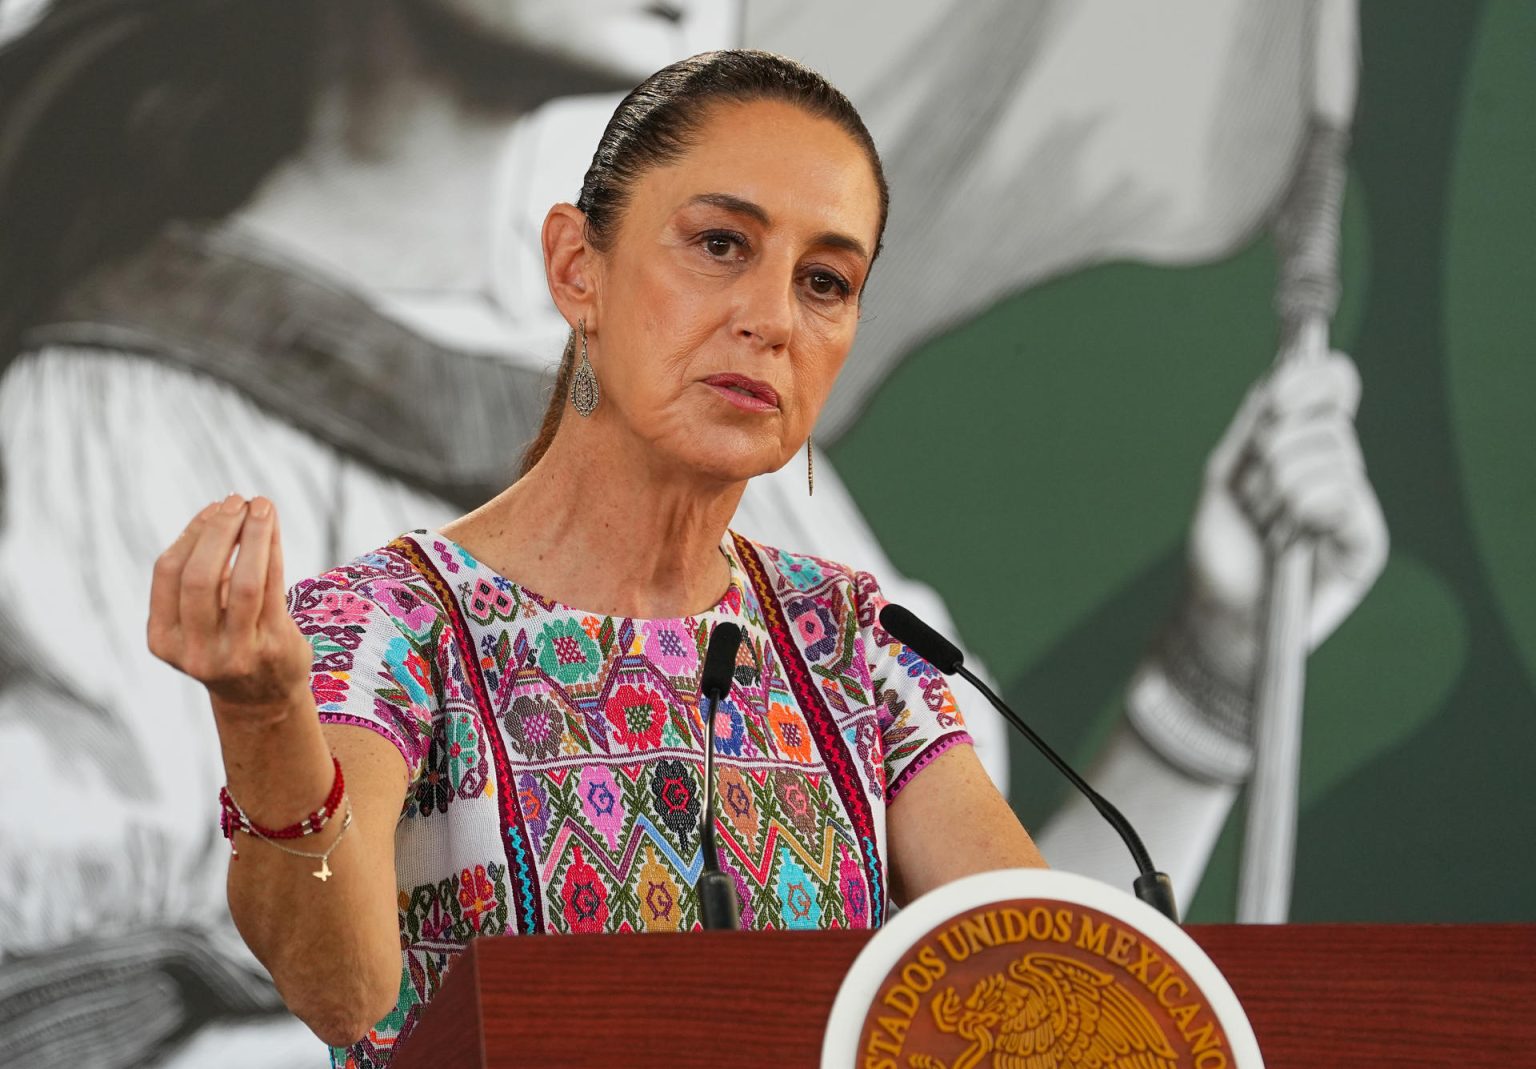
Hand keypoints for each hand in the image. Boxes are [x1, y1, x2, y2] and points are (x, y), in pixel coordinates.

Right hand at [146, 494, 312, 723]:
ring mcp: (235, 653)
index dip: (191, 534)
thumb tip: (219, 512)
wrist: (261, 701)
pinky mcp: (272, 649)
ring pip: (243, 582)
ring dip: (253, 536)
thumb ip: (199, 577)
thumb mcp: (196, 620)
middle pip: (200, 577)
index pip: (169, 573)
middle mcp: (194, 650)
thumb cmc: (227, 643)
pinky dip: (272, 553)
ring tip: (262, 506)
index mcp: (163, 639)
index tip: (213, 508)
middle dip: (219, 531)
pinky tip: (274, 532)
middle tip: (237, 500)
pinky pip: (274, 590)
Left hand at [1184, 351, 1388, 682]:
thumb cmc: (1221, 548)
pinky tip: (1293, 532)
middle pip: (1329, 422)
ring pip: (1336, 457)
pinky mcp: (1365, 547)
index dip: (1312, 381)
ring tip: (1265, 521)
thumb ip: (1253, 425)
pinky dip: (1310, 507)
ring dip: (1282, 486)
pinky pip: (1348, 501)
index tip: (1276, 396)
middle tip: (1252, 492)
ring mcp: (1355, 507)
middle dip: (1275, 451)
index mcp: (1308, 446)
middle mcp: (1339, 470)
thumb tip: (1281, 374)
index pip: (1336, 388)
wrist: (1218, 614)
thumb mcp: (1226, 475)